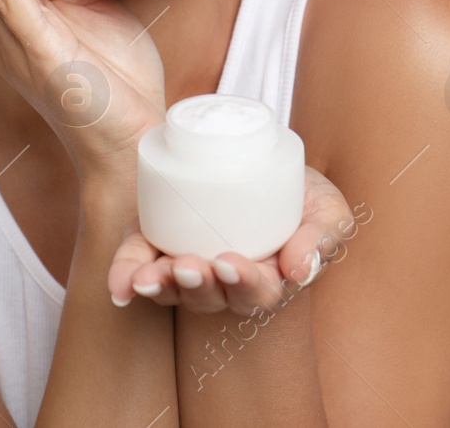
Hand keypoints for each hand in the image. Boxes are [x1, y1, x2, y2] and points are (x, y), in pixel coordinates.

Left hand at [107, 165, 355, 313]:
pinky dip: (127, 276)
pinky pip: (138, 266)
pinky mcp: (157, 245)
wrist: (254, 151)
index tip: (231, 263)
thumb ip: (325, 235)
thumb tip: (301, 271)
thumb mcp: (327, 207)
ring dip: (162, 286)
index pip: (257, 294)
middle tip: (190, 267)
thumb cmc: (300, 192)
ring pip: (172, 289)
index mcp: (266, 279)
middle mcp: (223, 280)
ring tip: (153, 275)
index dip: (244, 284)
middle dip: (198, 287)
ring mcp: (188, 264)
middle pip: (209, 297)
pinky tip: (122, 285)